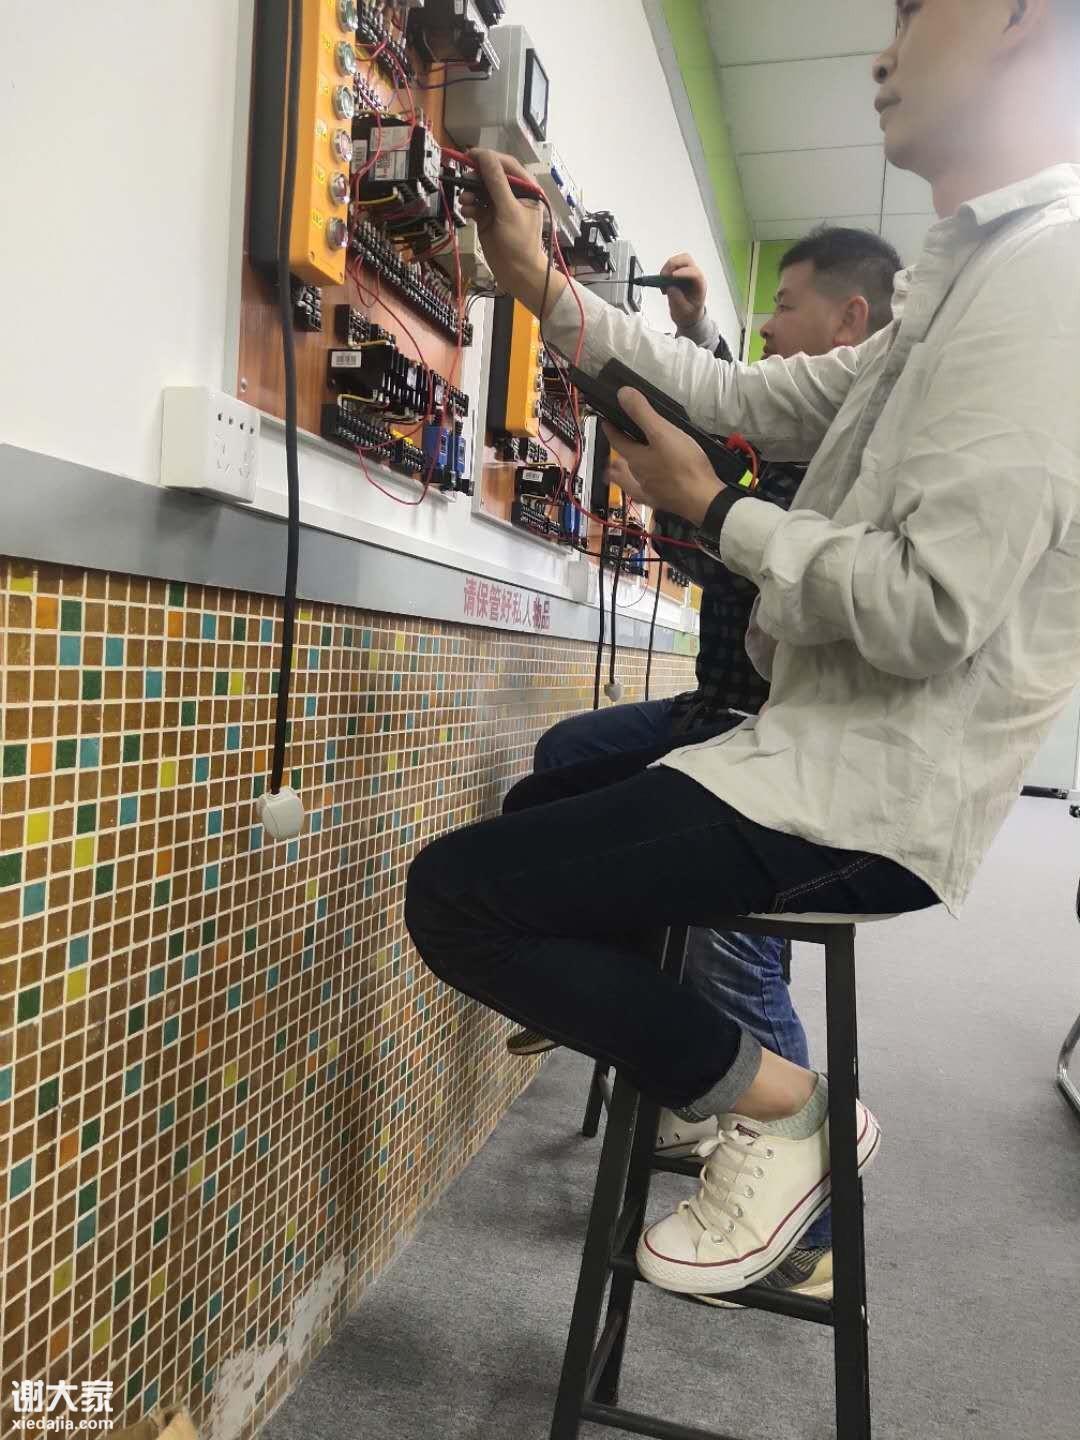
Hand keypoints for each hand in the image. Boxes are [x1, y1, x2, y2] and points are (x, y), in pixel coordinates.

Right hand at [459, 149, 563, 317]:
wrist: (517, 273)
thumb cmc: (519, 243)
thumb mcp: (508, 210)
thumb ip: (496, 182)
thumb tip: (484, 156)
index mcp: (526, 188)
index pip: (506, 164)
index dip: (488, 158)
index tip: (469, 155)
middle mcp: (512, 193)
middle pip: (490, 175)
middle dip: (476, 178)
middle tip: (464, 181)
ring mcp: (499, 205)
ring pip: (480, 189)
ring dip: (470, 193)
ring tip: (465, 201)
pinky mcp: (488, 217)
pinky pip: (475, 204)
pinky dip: (469, 207)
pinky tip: (467, 213)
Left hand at [601, 388, 722, 525]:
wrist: (703, 499)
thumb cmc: (684, 465)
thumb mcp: (662, 432)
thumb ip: (642, 413)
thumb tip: (622, 394)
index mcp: (636, 458)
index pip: (617, 441)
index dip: (610, 429)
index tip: (606, 421)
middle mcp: (639, 476)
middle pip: (626, 459)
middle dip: (622, 447)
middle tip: (620, 438)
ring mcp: (651, 490)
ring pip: (633, 477)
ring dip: (626, 470)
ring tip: (620, 466)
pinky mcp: (664, 500)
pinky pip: (647, 494)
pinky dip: (642, 488)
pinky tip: (644, 489)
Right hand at [661, 253, 706, 329]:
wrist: (689, 315)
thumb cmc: (689, 314)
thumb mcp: (683, 311)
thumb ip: (677, 300)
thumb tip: (670, 287)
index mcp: (700, 285)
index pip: (694, 273)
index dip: (683, 272)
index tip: (671, 276)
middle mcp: (695, 275)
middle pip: (686, 259)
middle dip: (673, 264)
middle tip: (663, 276)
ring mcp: (687, 272)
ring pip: (678, 259)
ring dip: (667, 267)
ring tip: (662, 281)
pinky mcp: (679, 273)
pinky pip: (671, 266)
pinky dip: (665, 271)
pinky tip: (662, 284)